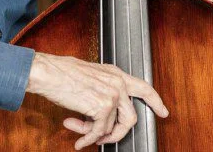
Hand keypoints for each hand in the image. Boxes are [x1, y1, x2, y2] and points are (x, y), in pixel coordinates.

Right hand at [26, 52, 167, 149]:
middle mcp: (118, 83)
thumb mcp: (90, 78)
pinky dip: (88, 139)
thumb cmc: (62, 74)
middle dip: (118, 134)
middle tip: (103, 140)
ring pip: (112, 127)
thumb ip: (101, 91)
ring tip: (81, 135)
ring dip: (95, 135)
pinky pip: (99, 132)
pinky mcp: (102, 106)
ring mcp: (112, 94)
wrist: (49, 73)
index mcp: (116, 74)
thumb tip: (101, 116)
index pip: (144, 88)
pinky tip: (79, 140)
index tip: (163, 112)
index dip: (156, 102)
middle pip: (131, 118)